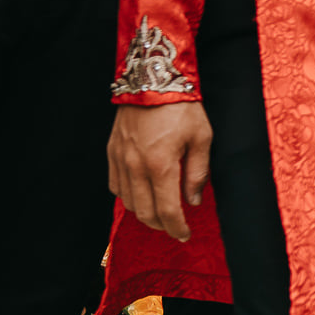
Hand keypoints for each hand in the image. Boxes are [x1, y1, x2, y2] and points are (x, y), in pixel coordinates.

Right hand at [106, 101, 212, 242]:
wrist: (152, 79)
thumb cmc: (182, 107)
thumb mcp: (202, 137)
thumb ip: (198, 172)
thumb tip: (194, 200)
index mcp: (160, 165)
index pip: (167, 210)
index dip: (177, 228)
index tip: (185, 235)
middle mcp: (135, 166)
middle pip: (145, 212)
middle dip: (161, 225)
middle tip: (175, 227)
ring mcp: (120, 159)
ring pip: (128, 202)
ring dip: (144, 213)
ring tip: (160, 212)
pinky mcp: (112, 152)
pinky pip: (115, 185)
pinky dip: (128, 196)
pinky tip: (141, 194)